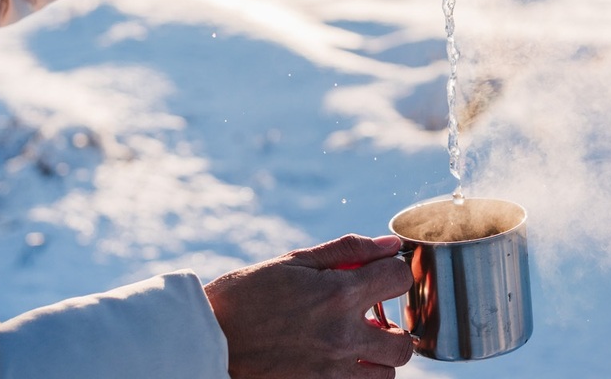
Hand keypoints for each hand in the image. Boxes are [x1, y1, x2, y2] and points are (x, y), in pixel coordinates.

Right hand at [204, 234, 413, 378]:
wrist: (206, 338)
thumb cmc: (246, 294)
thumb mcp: (295, 261)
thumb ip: (348, 251)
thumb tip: (390, 245)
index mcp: (338, 295)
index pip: (400, 279)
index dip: (394, 272)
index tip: (380, 275)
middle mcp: (341, 336)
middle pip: (404, 343)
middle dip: (396, 327)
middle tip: (374, 318)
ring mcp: (330, 370)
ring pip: (386, 374)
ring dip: (378, 357)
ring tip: (356, 342)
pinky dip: (356, 375)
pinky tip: (336, 359)